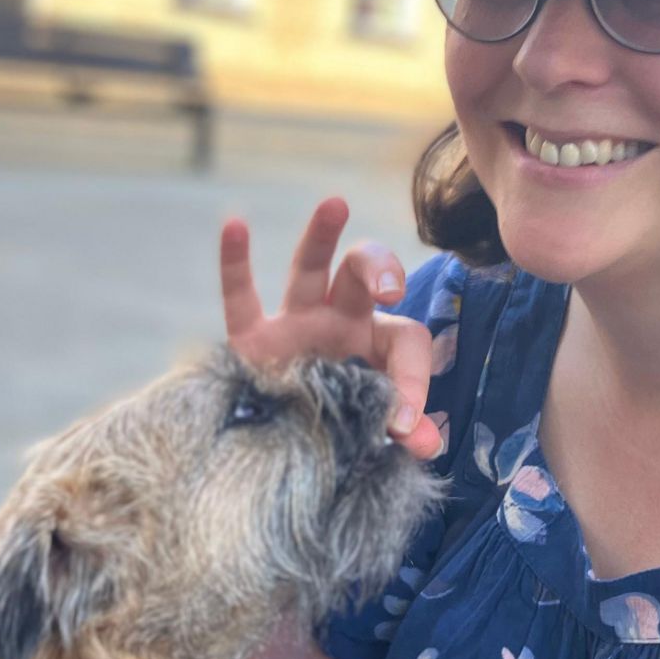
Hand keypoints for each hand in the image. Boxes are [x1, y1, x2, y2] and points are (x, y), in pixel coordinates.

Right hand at [219, 196, 443, 458]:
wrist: (287, 455)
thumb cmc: (341, 430)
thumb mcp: (378, 434)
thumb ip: (407, 434)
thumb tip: (426, 444)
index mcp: (377, 342)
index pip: (407, 337)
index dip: (414, 377)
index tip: (404, 423)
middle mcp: (339, 322)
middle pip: (362, 274)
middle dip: (380, 269)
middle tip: (390, 287)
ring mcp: (295, 325)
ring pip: (311, 270)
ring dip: (322, 237)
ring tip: (337, 203)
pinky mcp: (253, 341)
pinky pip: (241, 297)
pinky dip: (235, 262)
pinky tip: (233, 224)